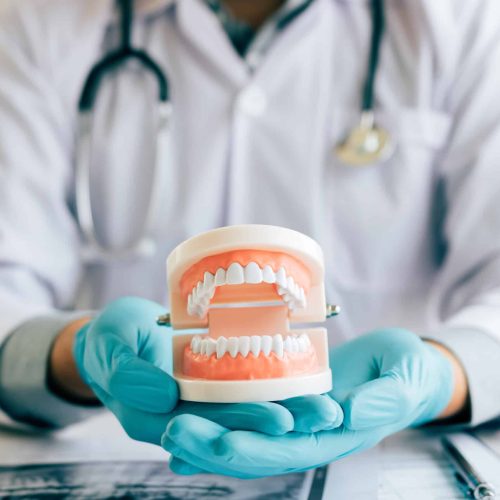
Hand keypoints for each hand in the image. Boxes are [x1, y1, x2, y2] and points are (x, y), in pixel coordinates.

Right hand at [72, 297, 340, 443]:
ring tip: (326, 403)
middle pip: (235, 423)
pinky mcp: (211, 381)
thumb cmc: (108, 341)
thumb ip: (127, 374)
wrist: (117, 337)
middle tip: (322, 412)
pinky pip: (243, 385)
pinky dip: (272, 385)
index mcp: (155, 417)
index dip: (243, 424)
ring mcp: (200, 400)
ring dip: (286, 406)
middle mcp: (184, 416)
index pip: (205, 426)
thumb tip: (162, 397)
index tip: (281, 418)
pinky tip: (304, 380)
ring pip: (245, 407)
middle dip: (280, 419)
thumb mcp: (107, 349)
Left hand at [162, 329, 456, 476]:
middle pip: (254, 447)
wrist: (400, 368)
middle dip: (212, 444)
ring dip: (207, 431)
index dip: (250, 449)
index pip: (287, 450)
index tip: (215, 442)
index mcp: (334, 436)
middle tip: (172, 432)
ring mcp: (294, 416)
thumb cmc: (405, 373)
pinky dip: (219, 417)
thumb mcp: (401, 381)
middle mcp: (308, 433)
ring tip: (168, 424)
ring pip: (245, 430)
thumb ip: (381, 399)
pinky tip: (187, 415)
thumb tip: (348, 413)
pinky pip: (249, 409)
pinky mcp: (287, 395)